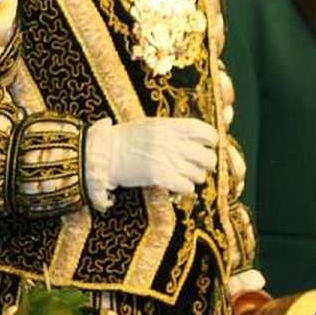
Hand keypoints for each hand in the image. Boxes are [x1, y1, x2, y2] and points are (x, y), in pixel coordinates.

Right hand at [102, 117, 218, 193]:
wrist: (103, 154)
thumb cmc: (126, 139)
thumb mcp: (150, 126)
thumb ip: (172, 130)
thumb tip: (195, 139)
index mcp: (168, 126)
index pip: (203, 131)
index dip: (212, 140)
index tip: (209, 145)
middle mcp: (170, 142)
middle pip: (206, 156)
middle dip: (207, 163)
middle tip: (201, 166)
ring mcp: (165, 160)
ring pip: (198, 174)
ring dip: (195, 177)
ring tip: (186, 176)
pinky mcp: (159, 177)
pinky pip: (186, 187)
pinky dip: (185, 188)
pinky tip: (178, 186)